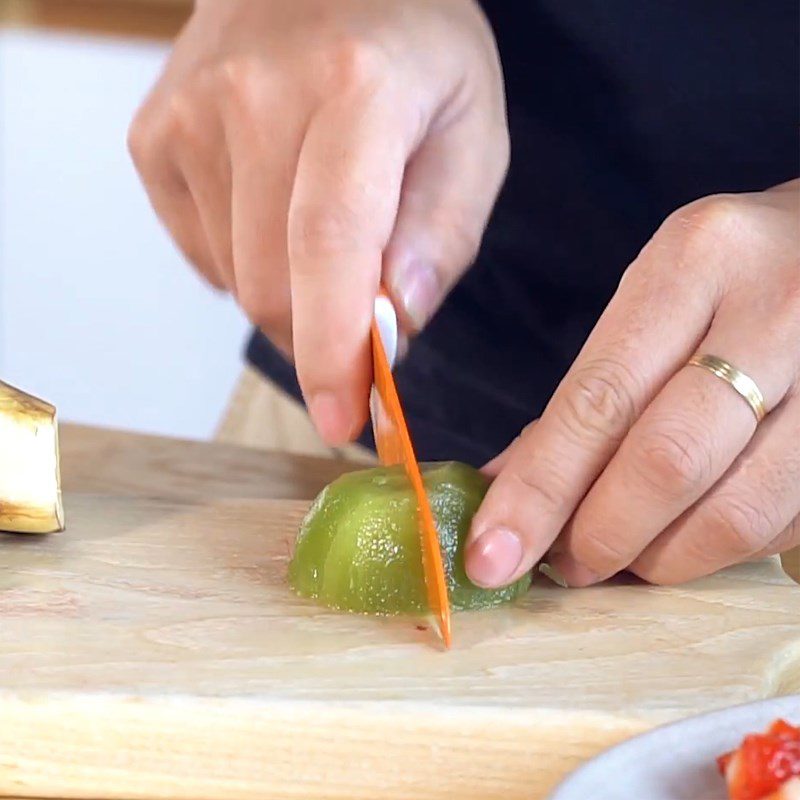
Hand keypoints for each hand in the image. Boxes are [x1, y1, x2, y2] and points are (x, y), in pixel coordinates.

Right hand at [128, 0, 507, 443]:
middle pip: (271, 286)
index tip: (342, 420)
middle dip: (321, 338)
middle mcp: (254, 94)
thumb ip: (440, 236)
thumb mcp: (472, 135)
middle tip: (361, 329)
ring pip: (236, 281)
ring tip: (325, 237)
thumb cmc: (413, 55)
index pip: (328, 245)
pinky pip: (204, 256)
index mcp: (354, 88)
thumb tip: (393, 325)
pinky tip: (278, 213)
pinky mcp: (155, 139)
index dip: (333, 350)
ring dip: (291, 297)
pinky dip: (250, 265)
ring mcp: (189, 115)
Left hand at [466, 180, 799, 586]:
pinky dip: (720, 550)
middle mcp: (777, 308)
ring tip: (626, 557)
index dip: (539, 491)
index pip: (599, 399)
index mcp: (695, 261)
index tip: (494, 555)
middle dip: (600, 536)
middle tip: (567, 565)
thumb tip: (506, 489)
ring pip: (735, 512)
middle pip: (667, 462)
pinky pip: (783, 524)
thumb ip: (588, 395)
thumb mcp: (657, 299)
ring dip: (663, 558)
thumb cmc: (734, 276)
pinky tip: (688, 534)